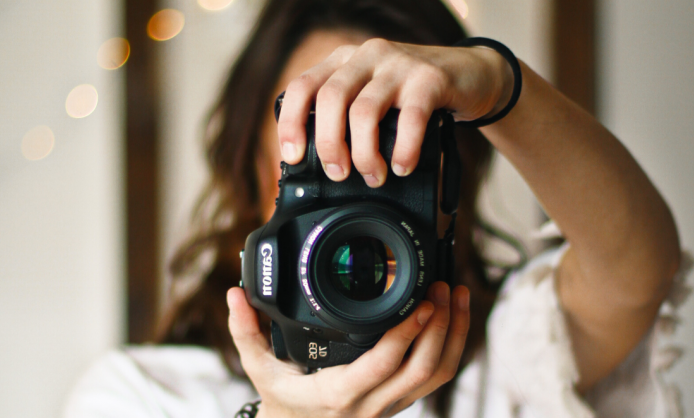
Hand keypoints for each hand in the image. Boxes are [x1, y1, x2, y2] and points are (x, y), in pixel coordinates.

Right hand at [227, 282, 469, 417]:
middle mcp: (372, 403)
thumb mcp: (258, 369)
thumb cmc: (282, 403)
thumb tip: (235, 294)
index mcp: (339, 393)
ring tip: (458, 296)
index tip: (421, 302)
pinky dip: (451, 348)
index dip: (408, 333)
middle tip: (444, 288)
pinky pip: (435, 379)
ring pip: (437, 376)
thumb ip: (245, 331)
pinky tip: (454, 318)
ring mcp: (390, 406)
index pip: (383, 364)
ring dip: (455, 336)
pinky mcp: (400, 402)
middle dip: (442, 327)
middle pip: (424, 370)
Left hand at [277, 38, 512, 186]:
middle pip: (329, 99)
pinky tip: (403, 166)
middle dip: (329, 144)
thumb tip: (321, 165)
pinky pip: (410, 118)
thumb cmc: (413, 95)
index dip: (291, 123)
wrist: (470, 75)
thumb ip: (347, 117)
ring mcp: (398, 65)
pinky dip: (403, 150)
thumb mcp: (372, 98)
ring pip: (364, 111)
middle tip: (338, 173)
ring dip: (364, 154)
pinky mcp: (430, 78)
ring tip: (374, 175)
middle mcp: (366, 57)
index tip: (293, 156)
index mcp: (343, 61)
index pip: (302, 87)